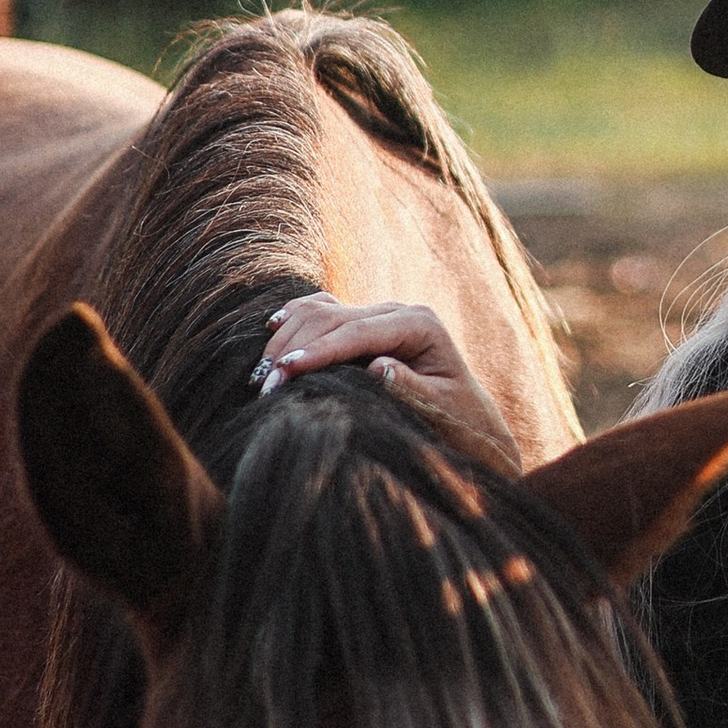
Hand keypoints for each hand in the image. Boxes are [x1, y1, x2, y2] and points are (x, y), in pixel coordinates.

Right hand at [255, 293, 509, 453]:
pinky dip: (297, 317)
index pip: (358, 332)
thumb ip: (411, 386)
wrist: (466, 415)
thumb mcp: (440, 407)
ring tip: (262, 374)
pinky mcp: (365, 323)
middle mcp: (398, 312)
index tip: (287, 370)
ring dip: (288, 337)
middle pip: (334, 317)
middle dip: (295, 349)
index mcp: (419, 325)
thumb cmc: (455, 418)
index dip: (320, 350)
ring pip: (323, 310)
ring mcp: (379, 314)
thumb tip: (377, 365)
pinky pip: (325, 309)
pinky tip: (273, 327)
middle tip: (264, 386)